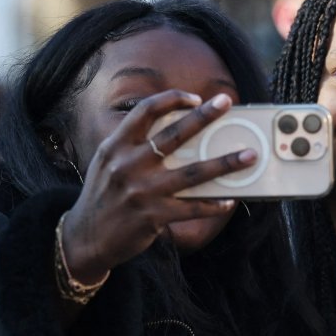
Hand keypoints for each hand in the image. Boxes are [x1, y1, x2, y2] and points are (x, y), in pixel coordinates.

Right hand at [60, 89, 253, 279]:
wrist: (86, 238)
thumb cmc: (104, 196)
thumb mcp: (107, 163)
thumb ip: (133, 147)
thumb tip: (180, 135)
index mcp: (115, 146)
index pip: (145, 112)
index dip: (171, 100)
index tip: (195, 98)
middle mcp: (128, 165)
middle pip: (174, 135)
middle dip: (204, 117)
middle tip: (226, 103)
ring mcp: (142, 191)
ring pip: (193, 173)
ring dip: (225, 163)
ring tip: (248, 155)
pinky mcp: (153, 217)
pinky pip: (191, 208)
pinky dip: (213, 204)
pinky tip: (229, 201)